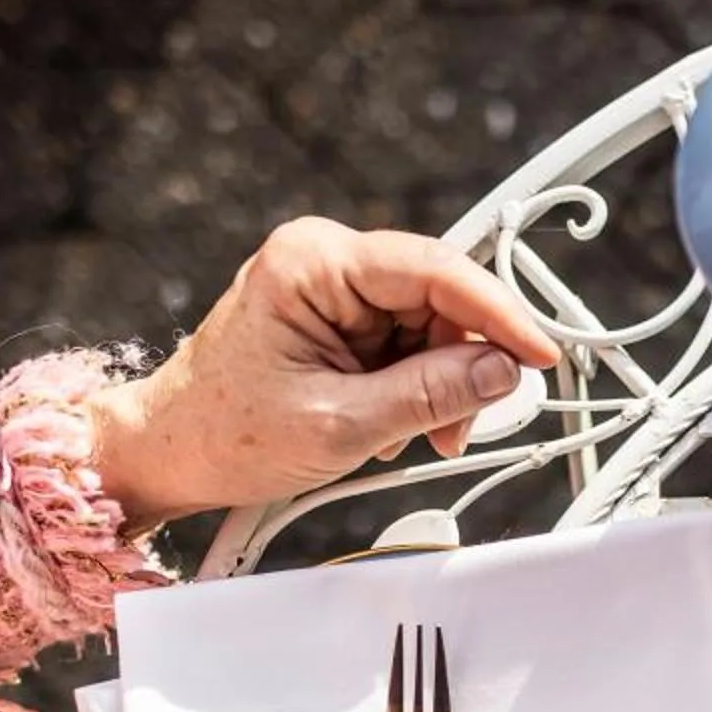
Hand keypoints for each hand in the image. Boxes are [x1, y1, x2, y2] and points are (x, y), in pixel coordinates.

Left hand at [87, 217, 558, 529]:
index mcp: (312, 262)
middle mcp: (325, 259)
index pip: (433, 269)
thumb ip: (429, 395)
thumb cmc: (227, 433)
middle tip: (466, 426)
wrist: (172, 452)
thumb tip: (502, 374)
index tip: (539, 355)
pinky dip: (420, 387)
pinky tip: (399, 423)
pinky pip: (408, 342)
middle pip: (439, 297)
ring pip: (431, 324)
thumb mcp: (340, 424)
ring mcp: (332, 286)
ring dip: (442, 385)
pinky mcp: (339, 317)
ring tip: (421, 435)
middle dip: (464, 364)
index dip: (497, 314)